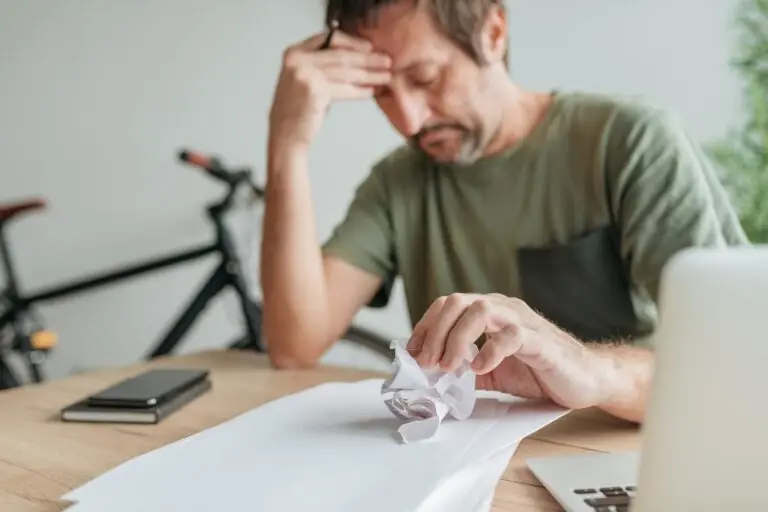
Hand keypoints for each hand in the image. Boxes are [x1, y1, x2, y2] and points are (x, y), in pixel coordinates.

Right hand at [268, 30, 391, 152]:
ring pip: (346, 72)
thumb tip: (353, 58)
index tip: (369, 48)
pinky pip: (346, 89)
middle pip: (340, 55)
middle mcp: (298, 61)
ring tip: (386, 76)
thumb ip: (320, 65)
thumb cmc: (296, 111)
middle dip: (367, 58)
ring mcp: (306, 75)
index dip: (352, 42)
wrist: (285, 136)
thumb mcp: (302, 80)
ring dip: (370, 74)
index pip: (328, 38)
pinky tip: (373, 91)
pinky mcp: (316, 92)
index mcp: (294, 53)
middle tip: (386, 61)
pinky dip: (361, 90)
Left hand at [406, 293, 615, 408]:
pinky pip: (511, 335)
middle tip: (428, 363)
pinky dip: (489, 351)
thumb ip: (463, 369)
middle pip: (458, 302)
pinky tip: (479, 368)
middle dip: (435, 332)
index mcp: (490, 312)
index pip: (447, 305)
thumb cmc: (538, 371)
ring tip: (449, 366)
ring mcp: (522, 321)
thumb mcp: (490, 372)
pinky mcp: (540, 341)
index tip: (412, 354)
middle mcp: (504, 308)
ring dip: (456, 339)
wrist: (585, 379)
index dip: (425, 327)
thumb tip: (429, 377)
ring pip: (480, 310)